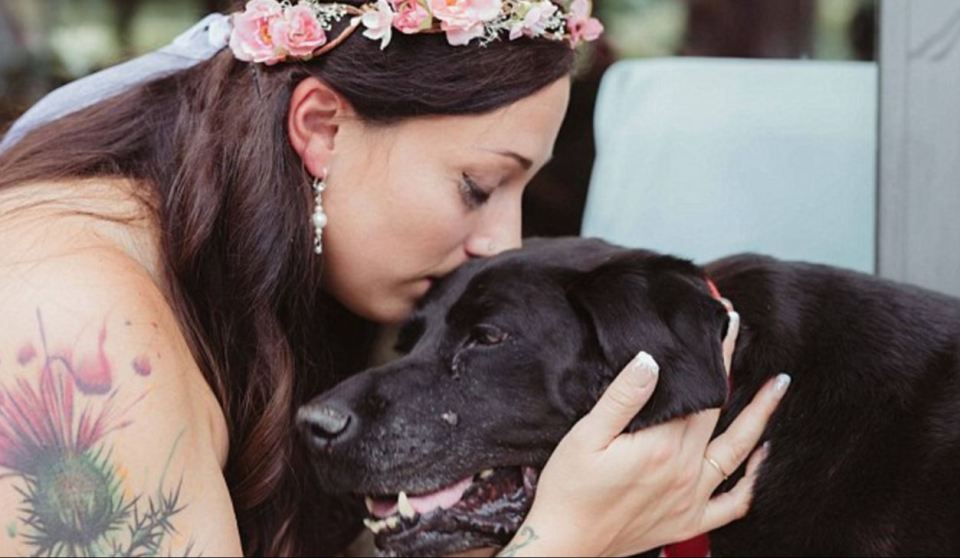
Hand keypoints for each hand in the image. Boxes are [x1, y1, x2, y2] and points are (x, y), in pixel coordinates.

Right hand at [500, 304, 788, 556]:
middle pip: (719, 412)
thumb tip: (650, 360)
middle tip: (745, 336)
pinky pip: (733, 505)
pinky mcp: (688, 522)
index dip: (714, 354)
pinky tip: (761, 460)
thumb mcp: (585, 437)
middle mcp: (685, 471)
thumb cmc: (569, 490)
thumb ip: (622, 398)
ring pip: (738, 453)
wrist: (566, 545)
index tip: (725, 322)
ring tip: (777, 388)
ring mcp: (691, 498)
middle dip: (733, 370)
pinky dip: (753, 482)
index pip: (699, 391)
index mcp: (662, 446)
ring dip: (761, 418)